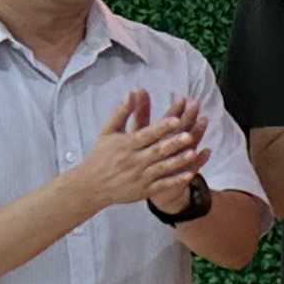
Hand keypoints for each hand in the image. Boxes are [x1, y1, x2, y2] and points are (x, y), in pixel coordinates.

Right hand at [67, 91, 202, 216]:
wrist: (90, 186)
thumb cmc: (99, 155)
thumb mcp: (107, 131)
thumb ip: (121, 113)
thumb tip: (131, 93)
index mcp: (126, 145)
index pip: (146, 134)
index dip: (161, 127)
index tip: (176, 119)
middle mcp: (133, 161)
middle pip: (157, 151)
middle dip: (173, 143)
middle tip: (190, 135)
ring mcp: (139, 177)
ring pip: (162, 168)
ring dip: (178, 161)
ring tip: (193, 152)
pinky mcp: (143, 190)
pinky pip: (161, 185)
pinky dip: (175, 180)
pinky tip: (190, 174)